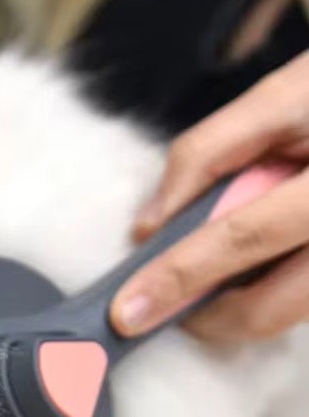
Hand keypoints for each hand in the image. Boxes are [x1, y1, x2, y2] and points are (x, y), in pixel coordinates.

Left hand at [110, 51, 308, 342]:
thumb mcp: (283, 97)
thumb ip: (207, 153)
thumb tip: (149, 226)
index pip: (241, 238)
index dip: (177, 277)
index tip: (126, 313)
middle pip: (267, 308)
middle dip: (204, 319)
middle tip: (157, 307)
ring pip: (285, 314)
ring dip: (235, 308)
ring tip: (208, 274)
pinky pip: (301, 303)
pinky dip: (264, 295)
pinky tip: (248, 266)